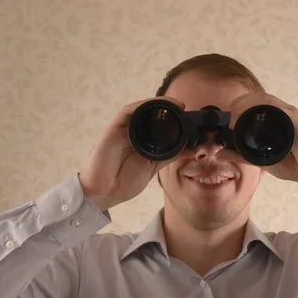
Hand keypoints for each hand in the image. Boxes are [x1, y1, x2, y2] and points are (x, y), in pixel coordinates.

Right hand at [79, 96, 192, 210]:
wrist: (105, 193)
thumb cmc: (125, 181)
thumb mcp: (153, 167)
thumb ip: (170, 156)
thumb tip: (192, 150)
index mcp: (143, 140)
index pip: (159, 123)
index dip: (174, 117)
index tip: (189, 116)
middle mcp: (133, 131)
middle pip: (150, 113)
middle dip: (168, 107)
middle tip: (183, 107)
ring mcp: (122, 129)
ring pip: (140, 109)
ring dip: (157, 103)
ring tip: (174, 104)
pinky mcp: (112, 129)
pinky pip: (126, 112)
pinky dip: (140, 107)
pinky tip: (152, 105)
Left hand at [227, 93, 297, 188]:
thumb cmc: (293, 166)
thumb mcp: (260, 161)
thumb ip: (240, 156)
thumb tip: (218, 153)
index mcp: (274, 119)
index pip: (252, 103)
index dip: (236, 106)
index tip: (225, 120)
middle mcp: (282, 112)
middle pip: (256, 97)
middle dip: (238, 103)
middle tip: (228, 119)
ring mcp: (289, 114)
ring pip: (264, 99)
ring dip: (246, 104)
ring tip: (234, 118)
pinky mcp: (296, 119)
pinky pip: (277, 108)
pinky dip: (261, 109)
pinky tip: (249, 118)